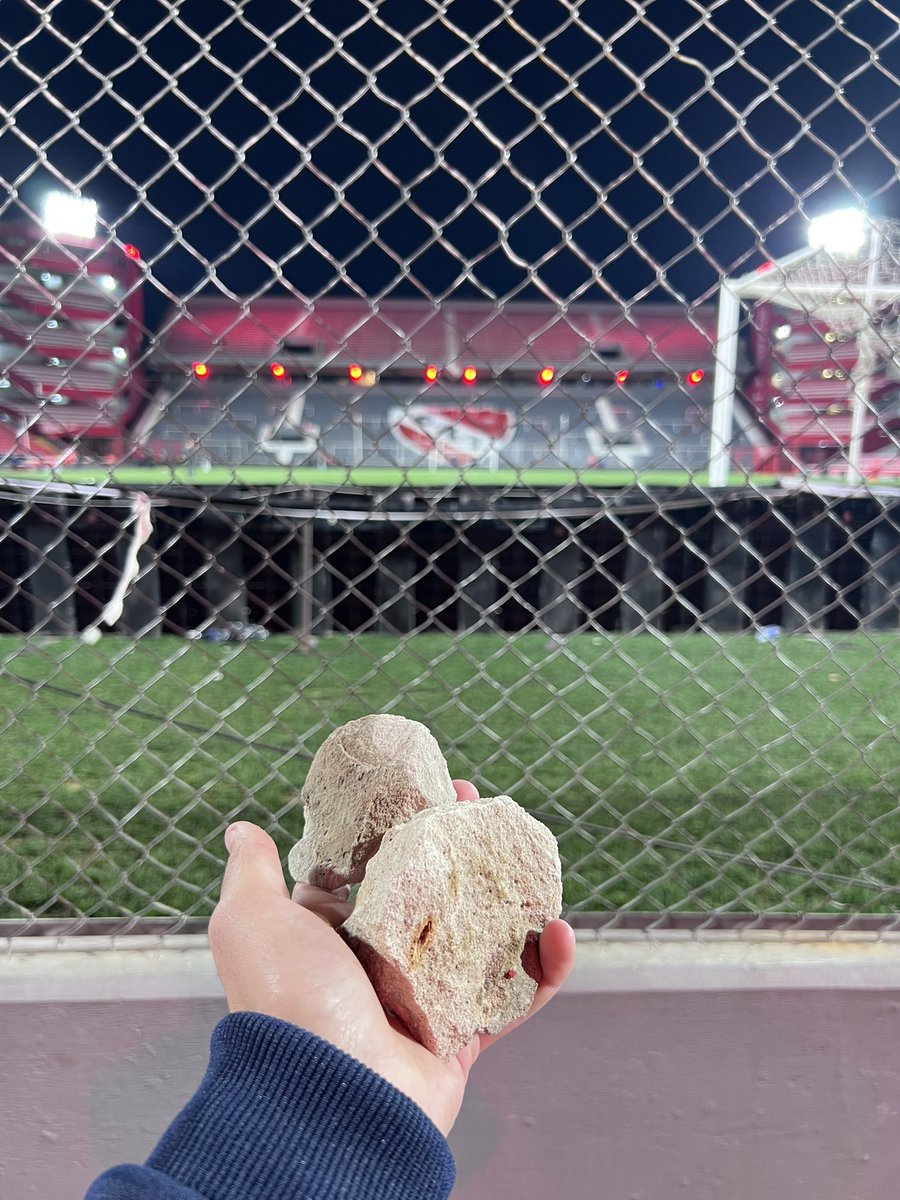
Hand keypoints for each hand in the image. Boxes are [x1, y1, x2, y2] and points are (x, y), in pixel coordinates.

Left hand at [207, 782, 574, 1135]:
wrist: (327, 1096)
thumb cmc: (287, 1000)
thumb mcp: (253, 920)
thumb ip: (253, 873)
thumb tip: (240, 831)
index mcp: (334, 936)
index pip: (377, 868)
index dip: (406, 826)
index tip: (433, 791)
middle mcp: (378, 967)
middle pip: (436, 895)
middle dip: (466, 850)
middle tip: (488, 813)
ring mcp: (423, 1003)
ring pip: (482, 940)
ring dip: (515, 902)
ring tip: (535, 865)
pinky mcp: (461, 1039)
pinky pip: (513, 998)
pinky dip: (544, 969)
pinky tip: (562, 932)